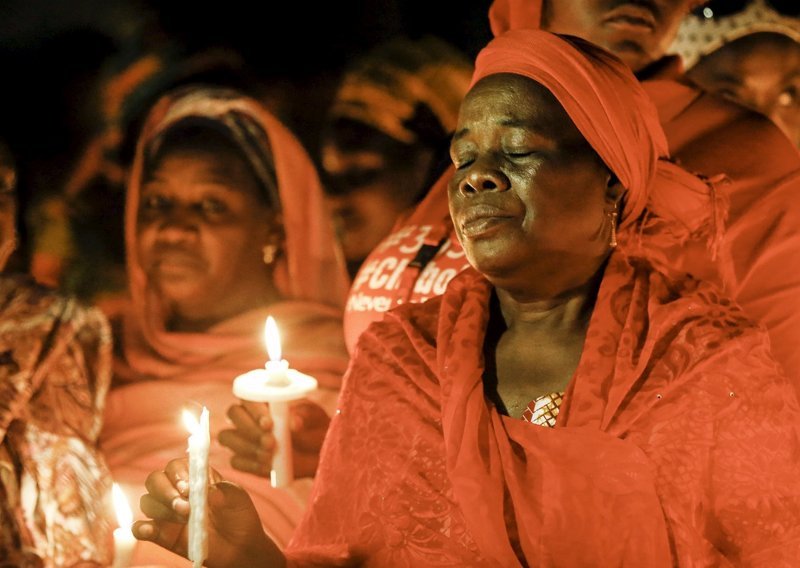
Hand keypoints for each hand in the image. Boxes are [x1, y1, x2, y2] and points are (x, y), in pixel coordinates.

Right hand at [133, 458, 284, 567]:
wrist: (241, 546)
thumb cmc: (238, 515)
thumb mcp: (238, 498)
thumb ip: (224, 491)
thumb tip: (209, 491)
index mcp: (194, 477)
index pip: (175, 466)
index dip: (178, 474)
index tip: (189, 487)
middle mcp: (176, 492)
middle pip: (155, 480)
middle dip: (166, 491)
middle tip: (185, 506)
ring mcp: (168, 513)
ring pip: (148, 502)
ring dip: (161, 509)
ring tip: (184, 518)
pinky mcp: (163, 535)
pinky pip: (141, 528)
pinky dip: (141, 528)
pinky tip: (150, 530)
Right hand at [218, 400, 330, 478]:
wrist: (319, 453)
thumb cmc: (315, 428)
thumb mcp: (316, 419)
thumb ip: (306, 418)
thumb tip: (294, 424)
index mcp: (264, 398)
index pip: (248, 396)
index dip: (254, 409)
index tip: (269, 424)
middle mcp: (250, 415)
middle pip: (234, 414)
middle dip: (249, 429)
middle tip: (270, 442)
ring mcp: (244, 437)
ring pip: (228, 437)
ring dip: (247, 446)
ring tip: (270, 455)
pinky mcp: (245, 459)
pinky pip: (236, 461)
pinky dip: (249, 465)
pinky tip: (267, 467)